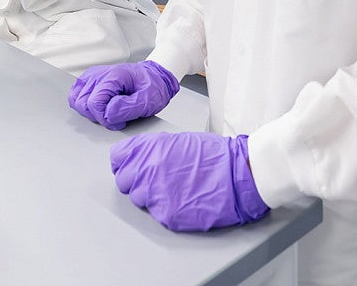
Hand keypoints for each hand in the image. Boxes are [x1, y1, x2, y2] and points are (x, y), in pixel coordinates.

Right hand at [68, 60, 178, 130]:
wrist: (154, 78)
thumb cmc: (152, 87)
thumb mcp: (148, 100)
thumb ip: (127, 108)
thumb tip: (107, 114)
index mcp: (114, 76)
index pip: (95, 103)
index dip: (104, 119)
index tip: (119, 122)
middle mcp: (99, 74)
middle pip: (83, 103)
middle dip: (97, 117)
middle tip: (115, 119)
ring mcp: (92, 76)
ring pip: (76, 100)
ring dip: (89, 112)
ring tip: (107, 113)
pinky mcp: (89, 81)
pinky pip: (75, 95)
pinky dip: (83, 106)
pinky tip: (98, 109)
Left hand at [110, 132, 269, 231]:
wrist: (237, 174)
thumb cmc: (215, 156)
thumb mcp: (179, 141)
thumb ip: (153, 150)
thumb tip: (139, 158)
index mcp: (149, 149)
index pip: (118, 158)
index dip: (125, 162)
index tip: (131, 165)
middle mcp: (147, 170)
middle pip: (124, 181)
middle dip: (136, 181)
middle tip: (155, 180)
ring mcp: (155, 194)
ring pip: (139, 199)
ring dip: (151, 195)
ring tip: (173, 189)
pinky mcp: (166, 214)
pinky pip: (156, 213)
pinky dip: (166, 208)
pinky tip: (183, 199)